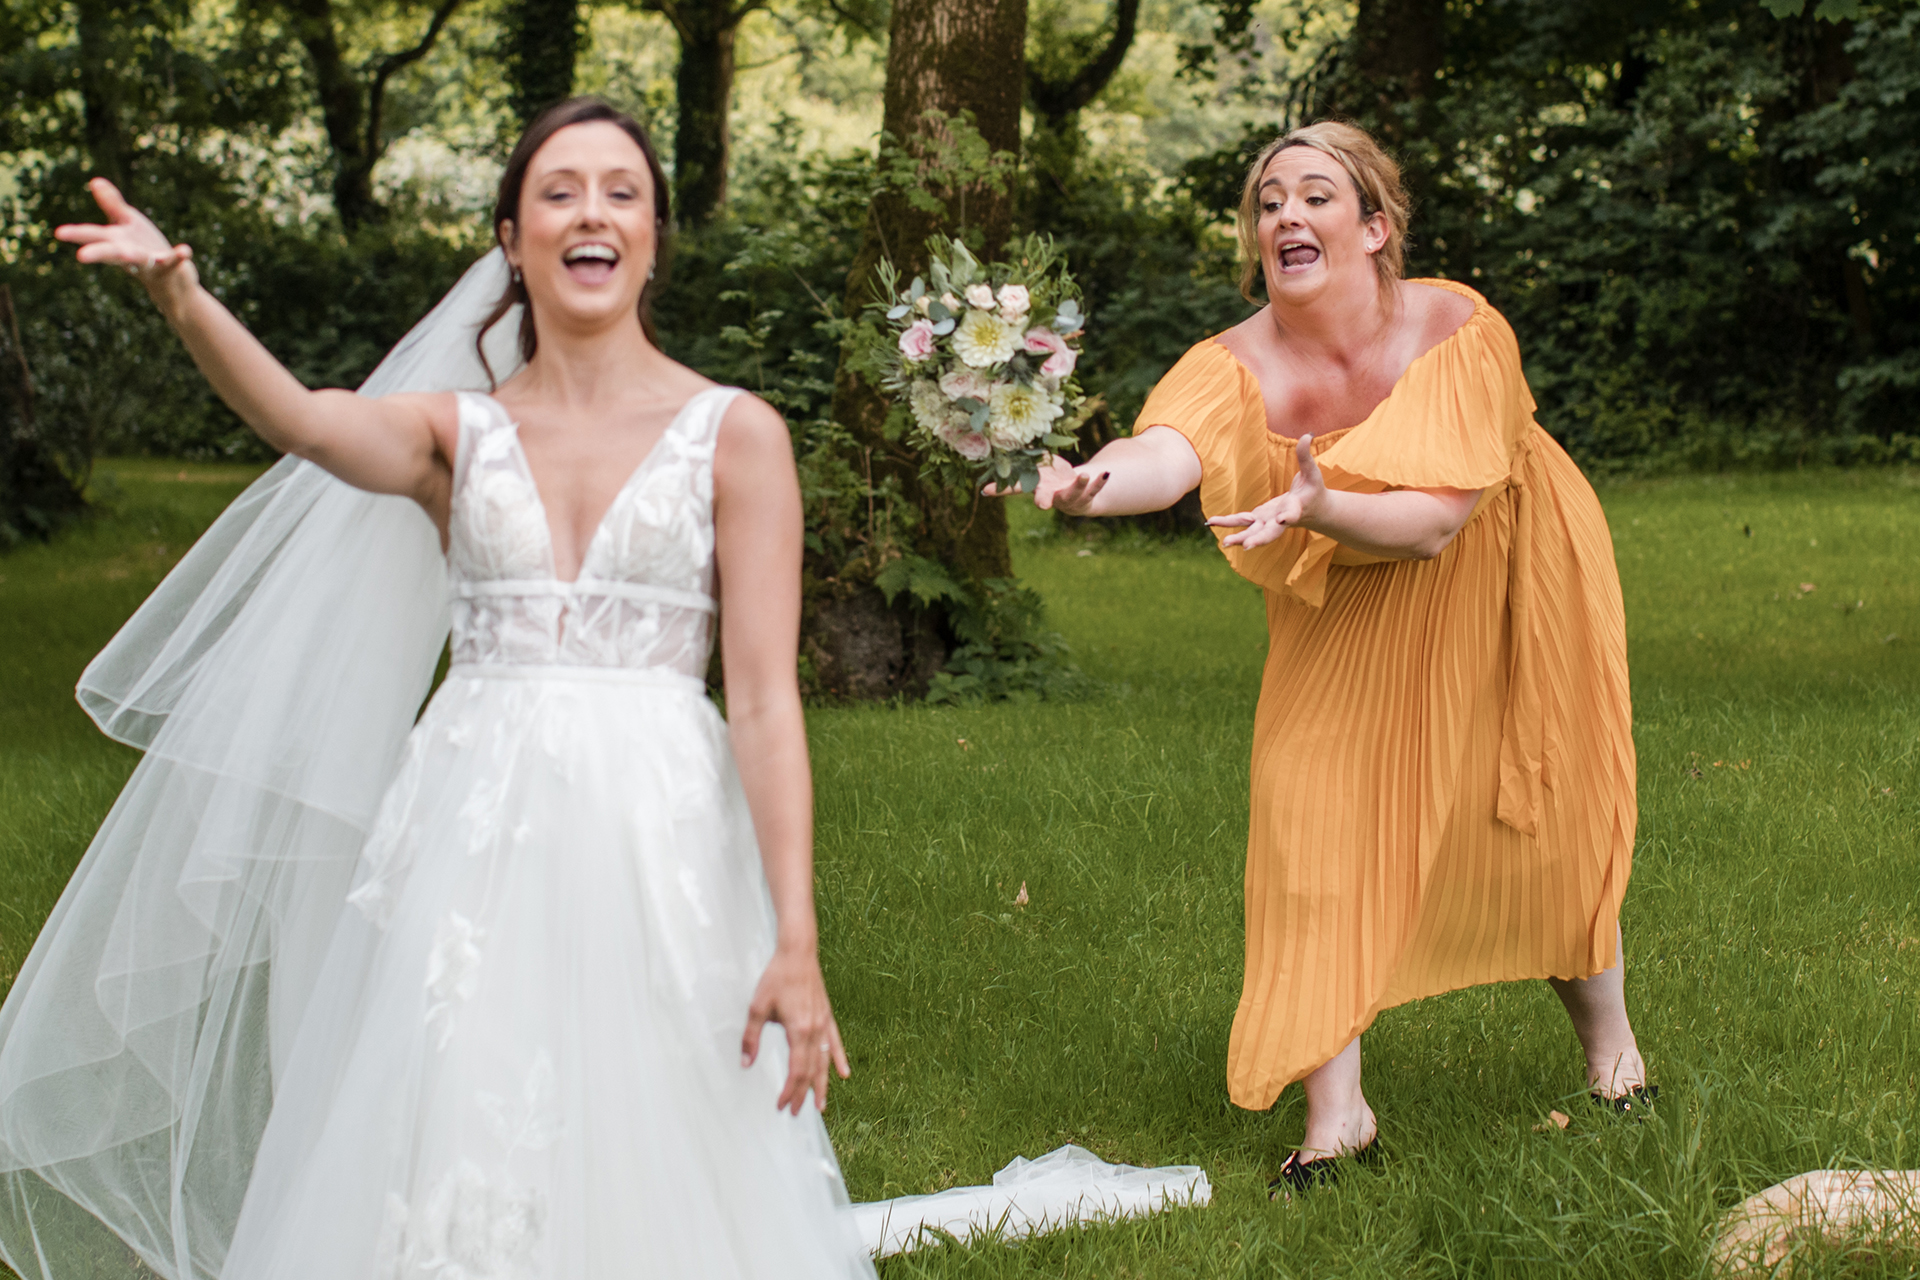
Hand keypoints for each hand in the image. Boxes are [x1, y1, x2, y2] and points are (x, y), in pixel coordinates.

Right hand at [54, 178, 198, 310]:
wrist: (172, 281)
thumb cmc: (145, 248)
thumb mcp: (127, 224)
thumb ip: (112, 204)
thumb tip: (95, 180)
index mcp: (116, 242)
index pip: (94, 237)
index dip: (77, 234)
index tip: (58, 233)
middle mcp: (130, 254)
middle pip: (111, 252)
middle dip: (97, 253)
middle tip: (81, 257)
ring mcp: (150, 263)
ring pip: (140, 260)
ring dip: (136, 258)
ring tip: (131, 254)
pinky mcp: (172, 268)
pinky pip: (175, 262)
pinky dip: (179, 256)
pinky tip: (185, 250)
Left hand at [740, 944, 850, 1114]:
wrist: (798, 953)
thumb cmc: (776, 978)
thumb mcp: (757, 1007)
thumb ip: (751, 1037)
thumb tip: (746, 1063)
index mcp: (798, 1030)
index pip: (796, 1070)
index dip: (790, 1091)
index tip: (782, 1105)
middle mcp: (815, 1031)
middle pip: (811, 1071)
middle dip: (803, 1093)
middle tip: (796, 1112)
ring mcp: (824, 1024)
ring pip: (825, 1062)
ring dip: (822, 1084)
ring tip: (820, 1105)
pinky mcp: (827, 1016)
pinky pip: (835, 1043)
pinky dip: (839, 1060)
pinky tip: (844, 1073)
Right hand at [984, 454, 1107, 513]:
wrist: (1077, 496)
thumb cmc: (1052, 480)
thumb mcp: (1036, 472)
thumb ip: (1020, 464)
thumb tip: (996, 444)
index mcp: (1036, 488)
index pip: (1015, 489)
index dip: (1001, 489)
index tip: (986, 490)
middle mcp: (1051, 496)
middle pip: (1045, 499)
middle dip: (1044, 501)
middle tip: (1042, 504)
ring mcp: (1070, 497)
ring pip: (1075, 493)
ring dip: (1080, 485)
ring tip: (1085, 475)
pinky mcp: (1087, 494)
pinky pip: (1095, 488)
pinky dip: (1100, 481)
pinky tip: (1106, 473)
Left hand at [1207, 434, 1325, 548]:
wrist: (1314, 511)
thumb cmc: (1314, 490)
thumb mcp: (1312, 473)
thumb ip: (1306, 456)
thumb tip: (1307, 435)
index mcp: (1296, 509)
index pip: (1292, 514)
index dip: (1288, 516)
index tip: (1283, 519)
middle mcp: (1281, 520)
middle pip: (1270, 532)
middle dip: (1259, 539)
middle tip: (1247, 546)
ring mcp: (1268, 522)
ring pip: (1253, 532)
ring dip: (1239, 537)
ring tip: (1224, 542)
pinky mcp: (1258, 519)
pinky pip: (1241, 522)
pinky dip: (1227, 523)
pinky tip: (1210, 523)